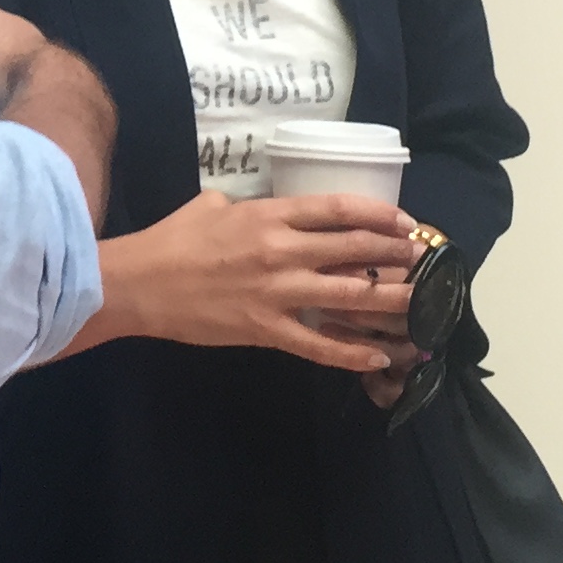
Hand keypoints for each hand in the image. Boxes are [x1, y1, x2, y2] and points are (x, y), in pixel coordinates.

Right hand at [87, 189, 425, 374]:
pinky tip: (379, 357)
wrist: (138, 285)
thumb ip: (248, 207)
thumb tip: (268, 210)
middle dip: (397, 253)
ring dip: (390, 299)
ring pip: (349, 296)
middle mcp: (281, 252)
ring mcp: (277, 294)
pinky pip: (319, 345)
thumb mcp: (211, 206)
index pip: (338, 210)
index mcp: (269, 216)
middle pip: (355, 250)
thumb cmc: (172, 240)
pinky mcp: (266, 330)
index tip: (405, 221)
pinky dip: (352, 353)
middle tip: (425, 259)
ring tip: (420, 302)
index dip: (379, 214)